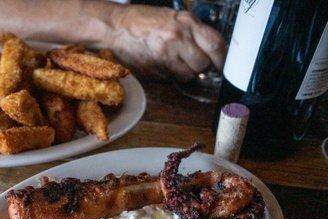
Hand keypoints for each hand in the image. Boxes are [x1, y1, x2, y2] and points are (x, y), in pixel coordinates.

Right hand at [110, 6, 226, 81]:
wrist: (116, 28)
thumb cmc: (144, 20)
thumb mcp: (173, 17)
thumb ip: (192, 31)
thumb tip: (209, 50)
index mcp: (185, 23)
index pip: (215, 45)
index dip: (223, 59)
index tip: (224, 65)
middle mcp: (177, 40)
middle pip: (203, 65)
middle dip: (202, 67)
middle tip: (197, 64)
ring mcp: (164, 57)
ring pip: (188, 76)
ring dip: (187, 74)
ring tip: (178, 64)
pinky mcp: (153, 70)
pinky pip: (171, 79)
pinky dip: (171, 75)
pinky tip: (163, 65)